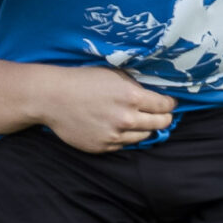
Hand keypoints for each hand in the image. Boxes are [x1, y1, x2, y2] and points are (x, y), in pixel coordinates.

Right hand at [35, 66, 175, 153]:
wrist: (52, 98)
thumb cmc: (82, 81)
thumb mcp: (114, 75)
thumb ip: (135, 86)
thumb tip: (155, 93)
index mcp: (131, 97)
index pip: (164, 106)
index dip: (170, 104)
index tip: (170, 103)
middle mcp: (126, 119)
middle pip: (160, 124)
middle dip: (164, 118)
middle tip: (163, 115)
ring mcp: (114, 136)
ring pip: (144, 136)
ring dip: (145, 128)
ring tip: (139, 121)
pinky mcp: (103, 147)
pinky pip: (124, 144)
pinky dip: (126, 136)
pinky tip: (119, 127)